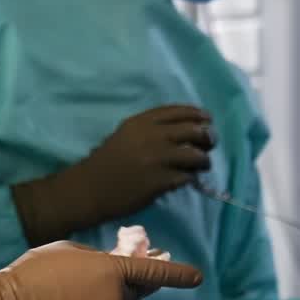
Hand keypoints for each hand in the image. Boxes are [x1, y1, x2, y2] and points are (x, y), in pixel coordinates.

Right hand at [0, 242, 202, 299]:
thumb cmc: (35, 273)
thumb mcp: (69, 253)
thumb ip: (98, 260)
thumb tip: (112, 268)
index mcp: (111, 271)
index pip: (150, 272)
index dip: (176, 274)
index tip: (198, 276)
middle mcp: (116, 299)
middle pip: (129, 297)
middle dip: (115, 292)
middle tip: (84, 288)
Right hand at [11, 106, 213, 245]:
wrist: (89, 188)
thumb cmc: (106, 161)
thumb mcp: (125, 134)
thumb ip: (150, 129)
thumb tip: (184, 130)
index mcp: (141, 122)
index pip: (179, 111)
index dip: (198, 114)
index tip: (207, 120)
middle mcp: (152, 136)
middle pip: (194, 131)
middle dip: (208, 137)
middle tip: (209, 145)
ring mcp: (157, 159)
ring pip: (196, 155)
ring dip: (203, 160)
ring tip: (202, 165)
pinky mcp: (160, 181)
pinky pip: (188, 177)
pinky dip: (191, 178)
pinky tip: (187, 180)